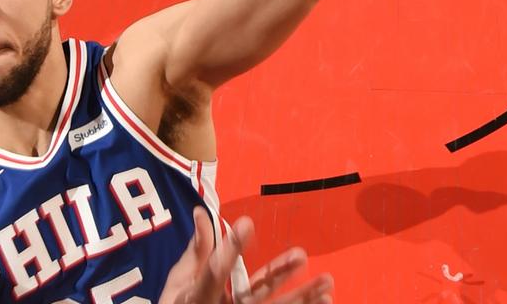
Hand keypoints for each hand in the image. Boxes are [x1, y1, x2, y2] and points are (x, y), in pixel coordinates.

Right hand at [158, 211, 333, 303]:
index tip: (246, 223)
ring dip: (303, 297)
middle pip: (256, 295)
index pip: (216, 270)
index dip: (232, 247)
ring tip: (326, 282)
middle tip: (301, 254)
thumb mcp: (179, 280)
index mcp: (199, 296)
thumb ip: (197, 249)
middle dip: (280, 276)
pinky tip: (326, 298)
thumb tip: (202, 212)